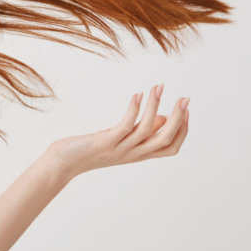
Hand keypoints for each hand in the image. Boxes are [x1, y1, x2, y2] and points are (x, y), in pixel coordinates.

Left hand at [46, 83, 189, 181]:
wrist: (64, 163)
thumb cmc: (91, 149)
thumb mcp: (120, 141)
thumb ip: (141, 133)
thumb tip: (162, 118)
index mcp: (139, 155)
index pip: (171, 147)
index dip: (182, 130)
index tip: (187, 111)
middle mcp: (133, 154)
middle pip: (165, 139)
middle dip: (179, 119)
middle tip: (185, 98)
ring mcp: (120, 149)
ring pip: (147, 130)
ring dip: (155, 106)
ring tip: (158, 87)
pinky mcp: (106, 142)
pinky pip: (125, 126)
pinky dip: (133, 110)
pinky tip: (137, 95)